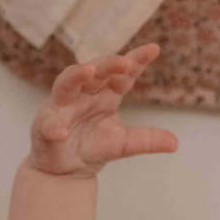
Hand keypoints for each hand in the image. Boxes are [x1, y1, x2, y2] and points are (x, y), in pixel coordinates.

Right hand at [27, 45, 177, 179]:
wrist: (66, 170)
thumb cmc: (92, 147)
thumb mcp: (123, 144)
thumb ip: (146, 140)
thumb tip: (175, 143)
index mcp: (105, 94)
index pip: (122, 73)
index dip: (136, 60)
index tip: (154, 49)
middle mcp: (83, 94)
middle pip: (95, 71)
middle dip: (109, 63)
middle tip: (125, 62)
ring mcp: (61, 107)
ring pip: (66, 83)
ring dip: (76, 75)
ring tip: (89, 71)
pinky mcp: (44, 125)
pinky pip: (48, 123)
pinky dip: (53, 127)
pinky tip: (61, 132)